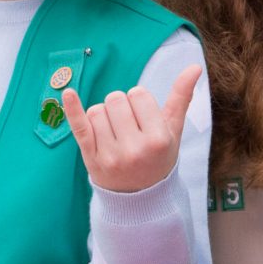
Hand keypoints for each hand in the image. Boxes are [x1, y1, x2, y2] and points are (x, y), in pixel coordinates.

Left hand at [63, 65, 201, 194]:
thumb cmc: (158, 156)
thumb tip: (195, 66)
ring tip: (115, 134)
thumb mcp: (173, 130)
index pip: (139, 94)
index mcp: (158, 139)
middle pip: (116, 98)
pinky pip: (79, 127)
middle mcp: (134, 149)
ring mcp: (111, 155)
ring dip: (104, 116)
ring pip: (97, 110)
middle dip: (121, 106)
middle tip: (129, 127)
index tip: (144, 119)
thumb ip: (181, 97)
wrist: (140, 197)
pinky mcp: (91, 159)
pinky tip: (67, 93)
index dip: (140, 102)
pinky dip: (72, 109)